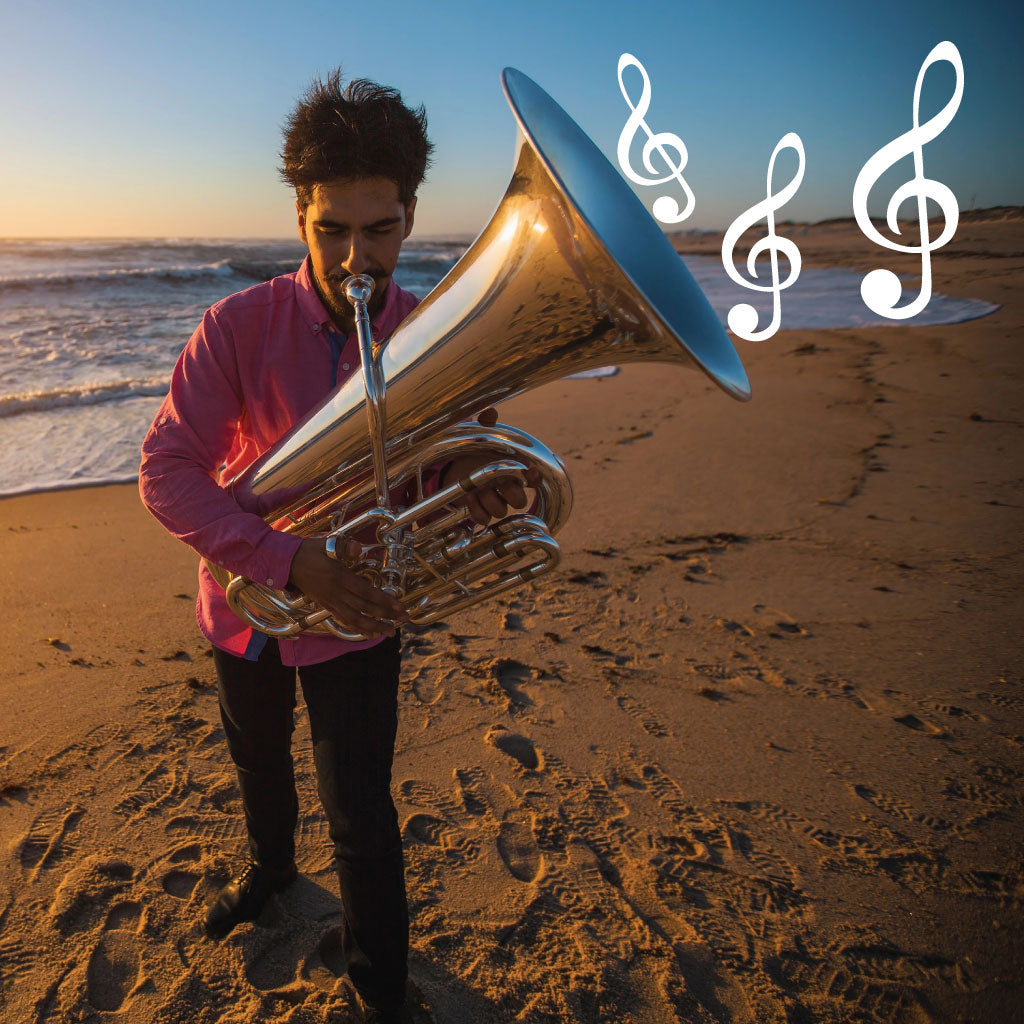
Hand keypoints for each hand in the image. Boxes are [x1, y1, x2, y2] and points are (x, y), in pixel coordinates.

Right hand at [288, 537, 408, 636]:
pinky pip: (343, 620)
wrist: (284, 563)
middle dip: (386, 615)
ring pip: (354, 619)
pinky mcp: (325, 605)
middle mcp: (336, 593)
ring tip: (388, 632)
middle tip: (404, 620)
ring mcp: (330, 601)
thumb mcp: (325, 544)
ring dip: (373, 627)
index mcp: (339, 577)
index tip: (399, 606)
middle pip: (365, 608)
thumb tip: (358, 549)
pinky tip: (368, 633)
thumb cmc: (307, 551)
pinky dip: (357, 628)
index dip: (384, 600)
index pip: (366, 592)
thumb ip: (343, 547)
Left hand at [440, 408, 538, 525]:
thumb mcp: (482, 435)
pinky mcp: (482, 512)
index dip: (535, 478)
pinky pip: (485, 520)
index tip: (531, 472)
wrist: (458, 466)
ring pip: (501, 512)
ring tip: (475, 490)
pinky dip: (476, 511)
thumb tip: (490, 411)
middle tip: (495, 482)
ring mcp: (496, 502)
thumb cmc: (478, 450)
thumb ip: (487, 424)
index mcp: (514, 470)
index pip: (535, 479)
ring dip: (488, 501)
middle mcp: (509, 488)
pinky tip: (469, 498)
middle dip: (508, 494)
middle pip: (520, 502)